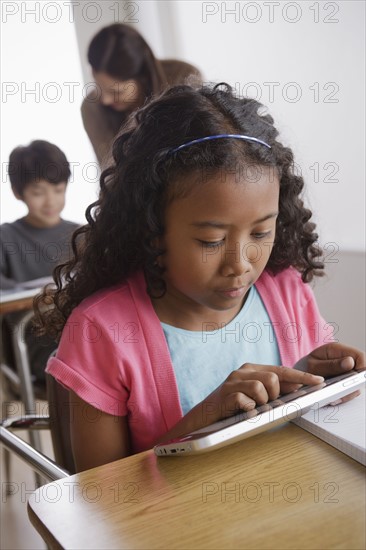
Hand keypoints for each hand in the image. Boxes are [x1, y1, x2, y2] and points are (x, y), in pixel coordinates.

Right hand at [157, 364, 323, 443]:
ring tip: (252, 408)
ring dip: (261, 403)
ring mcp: (232, 382)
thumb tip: (297, 389)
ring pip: (261, 388)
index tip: (319, 382)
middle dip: (277, 394)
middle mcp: (242, 371)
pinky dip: (248, 408)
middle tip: (267, 404)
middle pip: (273, 378)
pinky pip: (247, 400)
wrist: (204, 418)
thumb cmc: (232, 408)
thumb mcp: (256, 397)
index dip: (301, 376)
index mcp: (252, 369)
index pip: (282, 370)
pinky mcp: (225, 394)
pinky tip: (243, 411)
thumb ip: (274, 391)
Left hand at [300, 343, 364, 403]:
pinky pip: (349, 390)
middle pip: (360, 372)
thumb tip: (350, 362)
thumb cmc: (303, 367)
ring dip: (347, 392)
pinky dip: (343, 396)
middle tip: (339, 392)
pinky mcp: (343, 382)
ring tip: (333, 398)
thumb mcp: (313, 366)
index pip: (359, 356)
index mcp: (337, 350)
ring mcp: (345, 371)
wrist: (295, 376)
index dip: (362, 368)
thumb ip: (330, 365)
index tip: (355, 380)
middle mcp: (344, 360)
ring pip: (356, 384)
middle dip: (353, 384)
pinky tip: (333, 399)